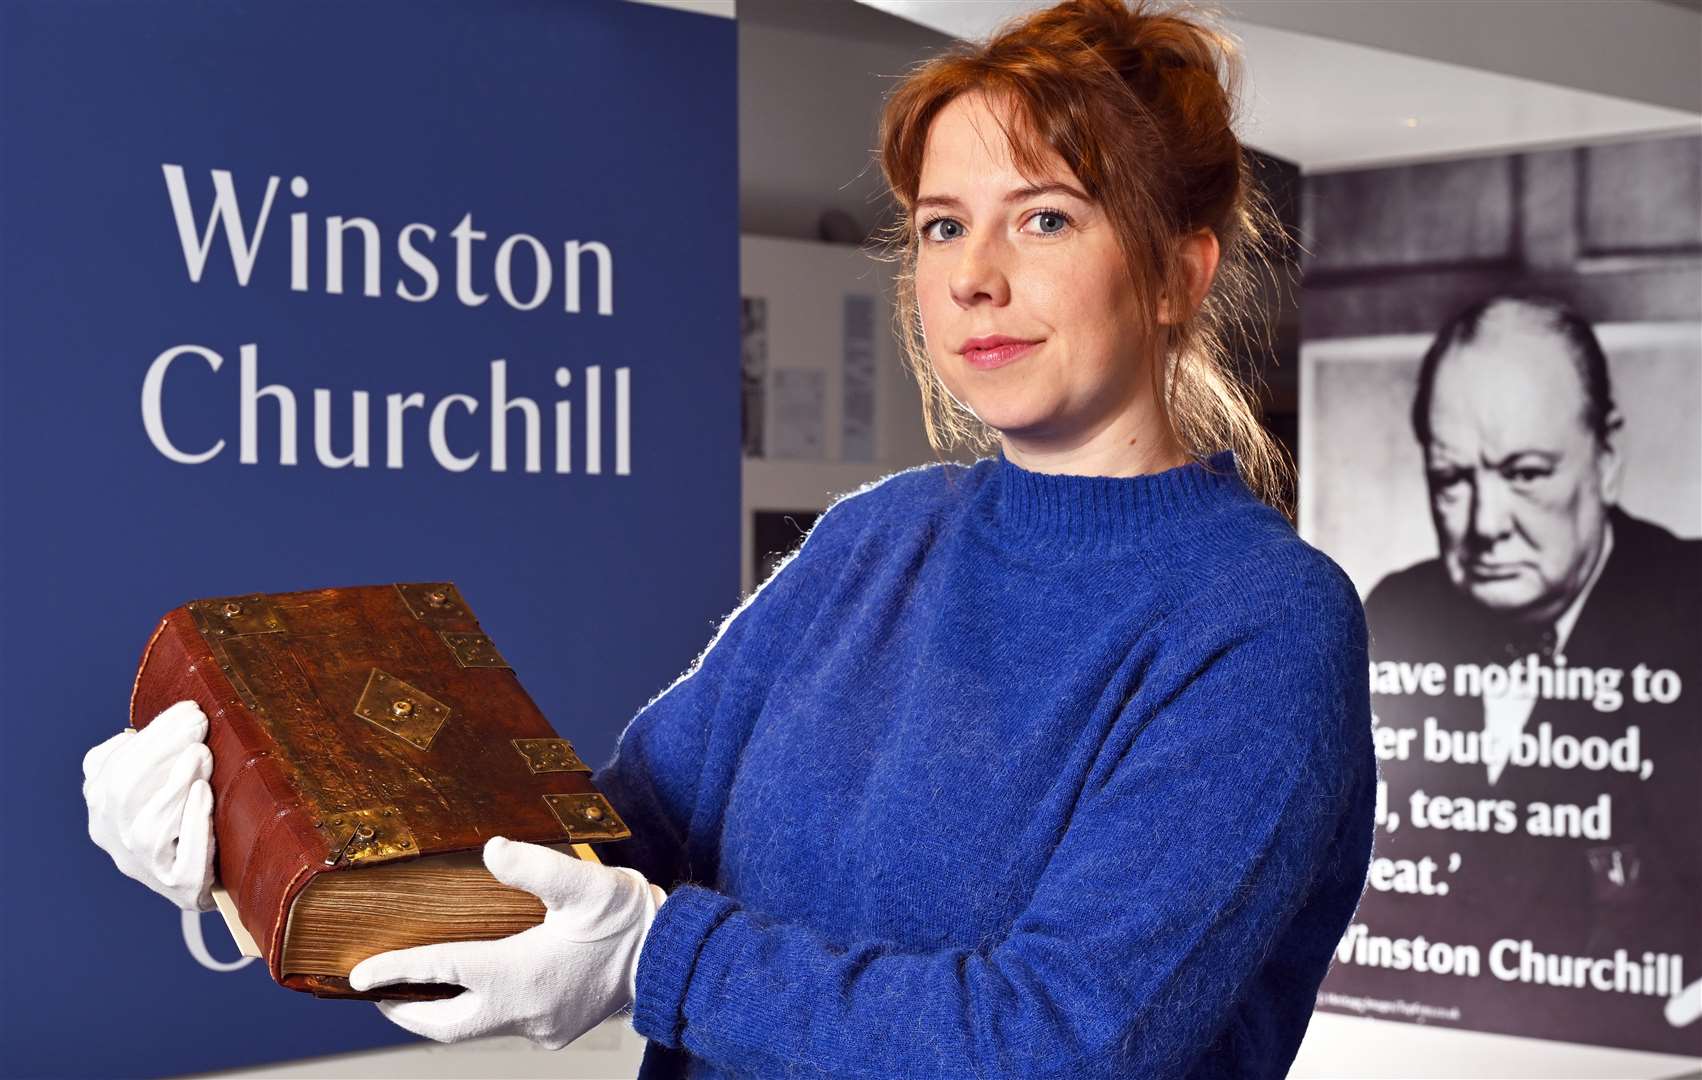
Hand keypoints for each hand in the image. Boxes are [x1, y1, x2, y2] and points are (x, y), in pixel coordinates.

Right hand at [82, 700, 216, 911]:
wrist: (215, 876)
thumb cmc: (188, 815)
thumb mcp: (162, 781)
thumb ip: (155, 753)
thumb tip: (180, 715)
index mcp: (103, 808)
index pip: (110, 767)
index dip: (149, 736)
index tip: (188, 709)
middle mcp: (115, 838)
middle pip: (122, 791)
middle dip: (161, 749)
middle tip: (198, 724)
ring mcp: (145, 865)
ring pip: (146, 826)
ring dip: (175, 783)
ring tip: (201, 753)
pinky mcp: (180, 885)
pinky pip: (181, 857)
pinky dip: (192, 820)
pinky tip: (204, 792)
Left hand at [349, 835, 666, 1049]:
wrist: (671, 954)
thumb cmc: (627, 918)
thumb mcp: (582, 882)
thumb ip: (534, 867)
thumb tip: (492, 850)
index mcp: (519, 974)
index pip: (441, 972)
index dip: (395, 970)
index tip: (358, 976)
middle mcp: (523, 1010)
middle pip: (445, 1024)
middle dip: (406, 1010)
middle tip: (377, 993)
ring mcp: (540, 1026)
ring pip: (474, 1028)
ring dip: (443, 1012)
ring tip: (420, 990)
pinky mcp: (556, 1030)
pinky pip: (504, 1025)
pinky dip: (480, 1010)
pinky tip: (481, 988)